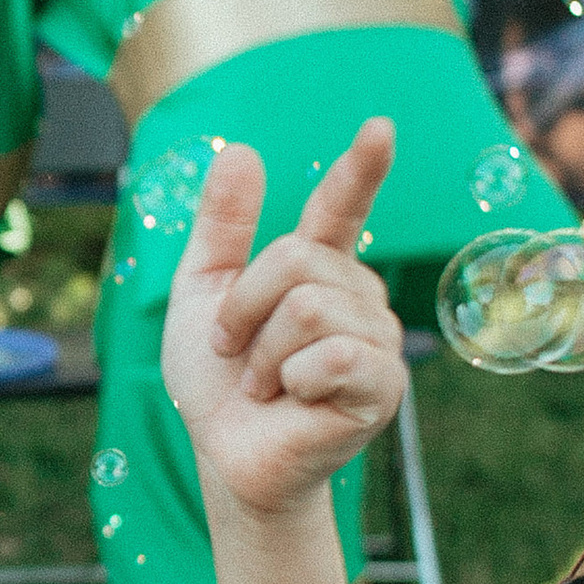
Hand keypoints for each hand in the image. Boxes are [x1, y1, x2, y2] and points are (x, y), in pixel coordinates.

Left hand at [160, 120, 404, 518]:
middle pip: (298, 260)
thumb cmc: (217, 381)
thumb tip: (242, 151)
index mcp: (317, 270)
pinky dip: (291, 378)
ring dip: (262, 352)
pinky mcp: (382, 386)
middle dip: (243, 308)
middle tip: (235, 353)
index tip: (379, 129)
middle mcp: (357, 297)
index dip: (360, 169)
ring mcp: (377, 341)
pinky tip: (294, 400)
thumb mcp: (201, 293)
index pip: (341, 209)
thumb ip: (221, 227)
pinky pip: (333, 353)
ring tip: (265, 384)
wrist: (225, 454)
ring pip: (309, 307)